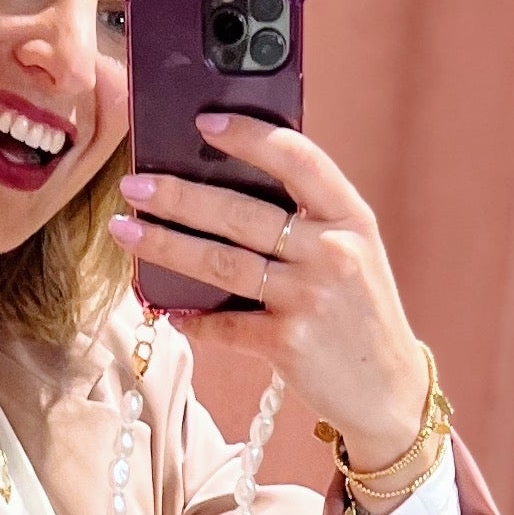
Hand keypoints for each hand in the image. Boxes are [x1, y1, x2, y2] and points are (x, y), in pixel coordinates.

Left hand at [110, 121, 432, 469]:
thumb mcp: (354, 252)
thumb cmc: (359, 312)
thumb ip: (309, 219)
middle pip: (241, 214)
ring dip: (165, 245)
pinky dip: (192, 318)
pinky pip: (223, 324)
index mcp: (351, 218)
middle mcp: (332, 253)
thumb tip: (226, 185)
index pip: (298, 159)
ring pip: (221, 263)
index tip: (203, 123)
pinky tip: (167, 309)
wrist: (388, 391)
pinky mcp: (287, 344)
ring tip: (125, 230)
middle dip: (178, 196)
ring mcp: (309, 299)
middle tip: (134, 186)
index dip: (249, 137)